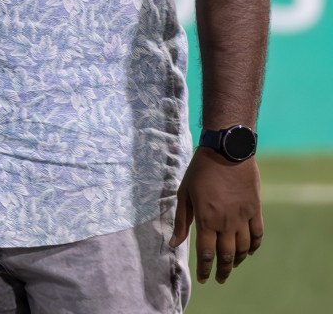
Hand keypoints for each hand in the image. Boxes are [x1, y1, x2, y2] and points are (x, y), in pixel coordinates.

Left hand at [170, 148, 263, 283]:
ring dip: (237, 260)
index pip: (206, 252)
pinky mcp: (255, 210)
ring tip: (231, 266)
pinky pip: (258, 234)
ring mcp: (244, 217)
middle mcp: (227, 222)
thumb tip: (173, 243)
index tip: (204, 279)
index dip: (205, 269)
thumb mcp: (184, 193)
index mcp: (207, 219)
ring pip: (244, 248)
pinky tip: (249, 251)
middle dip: (222, 270)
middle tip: (219, 279)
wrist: (227, 152)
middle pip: (226, 255)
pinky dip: (254, 246)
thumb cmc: (200, 170)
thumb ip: (182, 220)